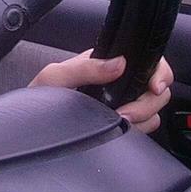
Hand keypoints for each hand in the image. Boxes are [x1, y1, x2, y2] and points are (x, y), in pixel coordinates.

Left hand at [29, 50, 173, 133]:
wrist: (32, 126)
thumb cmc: (37, 97)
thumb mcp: (54, 77)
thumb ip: (85, 67)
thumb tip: (119, 63)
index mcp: (105, 64)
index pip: (146, 60)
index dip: (158, 72)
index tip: (154, 86)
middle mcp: (118, 83)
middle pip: (157, 88)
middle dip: (148, 102)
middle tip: (126, 114)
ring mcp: (123, 104)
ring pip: (155, 109)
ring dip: (144, 117)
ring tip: (120, 122)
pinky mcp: (123, 125)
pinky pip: (147, 127)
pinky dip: (141, 130)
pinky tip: (123, 131)